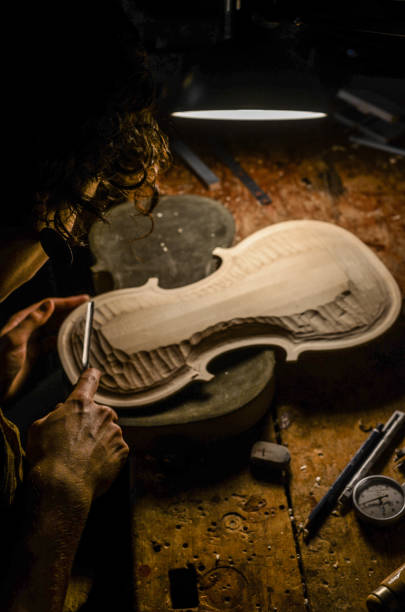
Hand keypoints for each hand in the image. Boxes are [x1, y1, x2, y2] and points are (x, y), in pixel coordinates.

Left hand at [0, 295, 88, 401]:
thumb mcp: (15, 340)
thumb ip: (31, 321)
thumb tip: (48, 304)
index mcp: (22, 321)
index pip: (48, 305)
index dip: (67, 302)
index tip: (82, 300)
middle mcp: (27, 328)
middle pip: (53, 315)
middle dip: (70, 311)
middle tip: (86, 308)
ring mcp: (31, 341)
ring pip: (54, 328)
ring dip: (68, 324)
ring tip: (82, 322)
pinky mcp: (34, 353)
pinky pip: (52, 342)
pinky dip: (63, 340)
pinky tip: (71, 341)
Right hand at [26, 369, 128, 502]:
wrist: (62, 486)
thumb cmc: (47, 456)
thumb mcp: (39, 427)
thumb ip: (55, 415)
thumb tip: (62, 412)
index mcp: (79, 404)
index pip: (89, 380)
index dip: (91, 375)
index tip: (94, 371)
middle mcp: (101, 414)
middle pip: (100, 413)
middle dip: (92, 423)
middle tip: (77, 441)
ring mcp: (114, 432)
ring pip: (108, 433)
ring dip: (99, 441)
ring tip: (82, 459)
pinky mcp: (122, 450)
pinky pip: (116, 449)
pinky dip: (107, 456)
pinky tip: (93, 466)